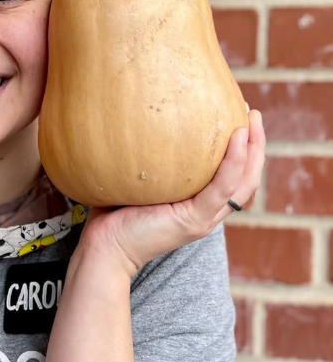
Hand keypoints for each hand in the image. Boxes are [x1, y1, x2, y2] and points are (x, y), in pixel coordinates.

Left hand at [74, 110, 264, 277]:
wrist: (105, 248)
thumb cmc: (115, 213)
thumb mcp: (142, 181)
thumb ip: (153, 161)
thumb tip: (144, 121)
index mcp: (198, 207)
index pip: (233, 179)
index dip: (244, 151)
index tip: (241, 119)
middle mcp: (207, 214)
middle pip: (247, 180)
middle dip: (256, 145)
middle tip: (254, 114)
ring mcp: (203, 219)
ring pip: (242, 183)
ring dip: (253, 149)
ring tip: (252, 119)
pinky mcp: (193, 220)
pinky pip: (221, 187)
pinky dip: (234, 161)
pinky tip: (236, 136)